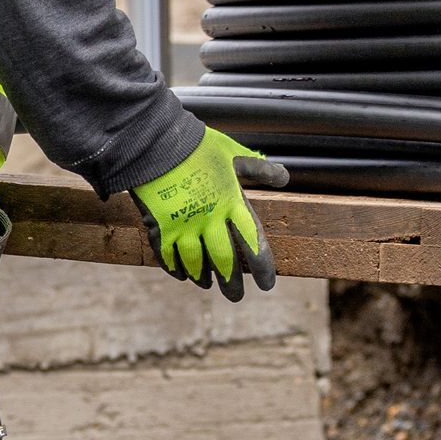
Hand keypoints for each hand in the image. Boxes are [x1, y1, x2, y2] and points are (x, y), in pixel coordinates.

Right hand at [131, 126, 286, 300]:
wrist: (156, 142)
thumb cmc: (197, 146)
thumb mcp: (232, 153)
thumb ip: (259, 169)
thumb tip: (284, 177)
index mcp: (231, 203)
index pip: (253, 242)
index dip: (262, 267)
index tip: (266, 284)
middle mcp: (209, 220)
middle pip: (225, 262)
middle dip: (233, 283)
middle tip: (236, 296)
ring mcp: (182, 226)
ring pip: (196, 264)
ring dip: (204, 278)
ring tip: (208, 285)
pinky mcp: (158, 227)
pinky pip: (168, 257)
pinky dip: (176, 269)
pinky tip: (182, 275)